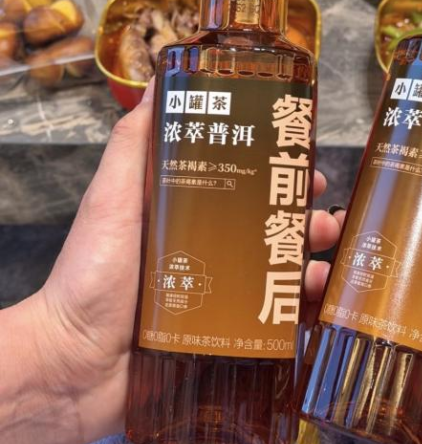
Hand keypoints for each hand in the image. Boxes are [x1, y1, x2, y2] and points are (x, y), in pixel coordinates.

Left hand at [0, 83, 341, 443]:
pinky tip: (317, 296)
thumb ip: (134, 142)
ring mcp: (220, 296)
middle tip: (322, 210)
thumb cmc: (91, 274)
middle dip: (302, 214)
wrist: (73, 365)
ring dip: (311, 256)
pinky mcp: (228, 336)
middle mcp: (208, 251)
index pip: (242, 185)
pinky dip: (303, 306)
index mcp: (188, 215)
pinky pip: (277, 320)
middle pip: (268, 225)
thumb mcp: (113, 197)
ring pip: (279, 269)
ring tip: (325, 252)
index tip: (301, 158)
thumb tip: (157, 79)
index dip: (276, 170)